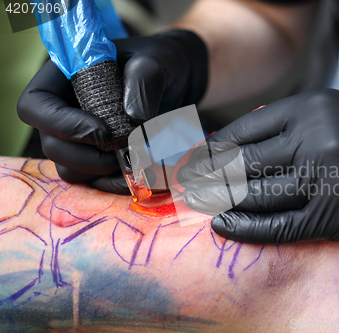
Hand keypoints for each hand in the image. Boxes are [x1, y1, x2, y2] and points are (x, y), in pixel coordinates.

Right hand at [17, 30, 207, 193]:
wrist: (177, 82)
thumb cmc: (158, 63)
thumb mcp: (155, 60)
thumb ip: (144, 80)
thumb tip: (134, 117)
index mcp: (64, 79)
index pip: (35, 104)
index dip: (61, 125)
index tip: (102, 132)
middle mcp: (66, 112)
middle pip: (52, 146)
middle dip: (88, 158)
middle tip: (126, 152)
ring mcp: (81, 139)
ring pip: (73, 170)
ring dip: (104, 174)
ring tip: (140, 162)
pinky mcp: (101, 159)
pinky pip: (97, 182)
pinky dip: (119, 183)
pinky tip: (144, 174)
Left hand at [178, 89, 338, 242]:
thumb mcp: (333, 111)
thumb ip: (285, 124)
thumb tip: (234, 139)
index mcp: (311, 108)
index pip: (242, 131)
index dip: (211, 149)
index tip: (193, 161)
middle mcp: (317, 138)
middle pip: (242, 163)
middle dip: (209, 178)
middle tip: (188, 188)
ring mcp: (329, 178)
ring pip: (258, 194)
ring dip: (224, 202)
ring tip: (204, 206)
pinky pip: (281, 224)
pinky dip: (247, 227)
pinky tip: (225, 226)